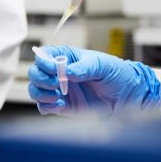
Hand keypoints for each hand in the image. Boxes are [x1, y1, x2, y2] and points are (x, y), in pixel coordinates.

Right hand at [27, 45, 160, 115]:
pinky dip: (46, 106)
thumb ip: (84, 68)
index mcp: (66, 57)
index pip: (44, 55)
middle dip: (40, 78)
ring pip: (35, 90)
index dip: (43, 61)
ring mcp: (59, 90)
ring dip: (41, 93)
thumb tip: (68, 72)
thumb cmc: (114, 72)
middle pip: (35, 73)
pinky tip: (60, 105)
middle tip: (55, 84)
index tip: (53, 69)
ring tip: (57, 96)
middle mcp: (58, 73)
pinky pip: (44, 106)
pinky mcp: (62, 106)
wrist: (125, 95)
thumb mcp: (101, 65)